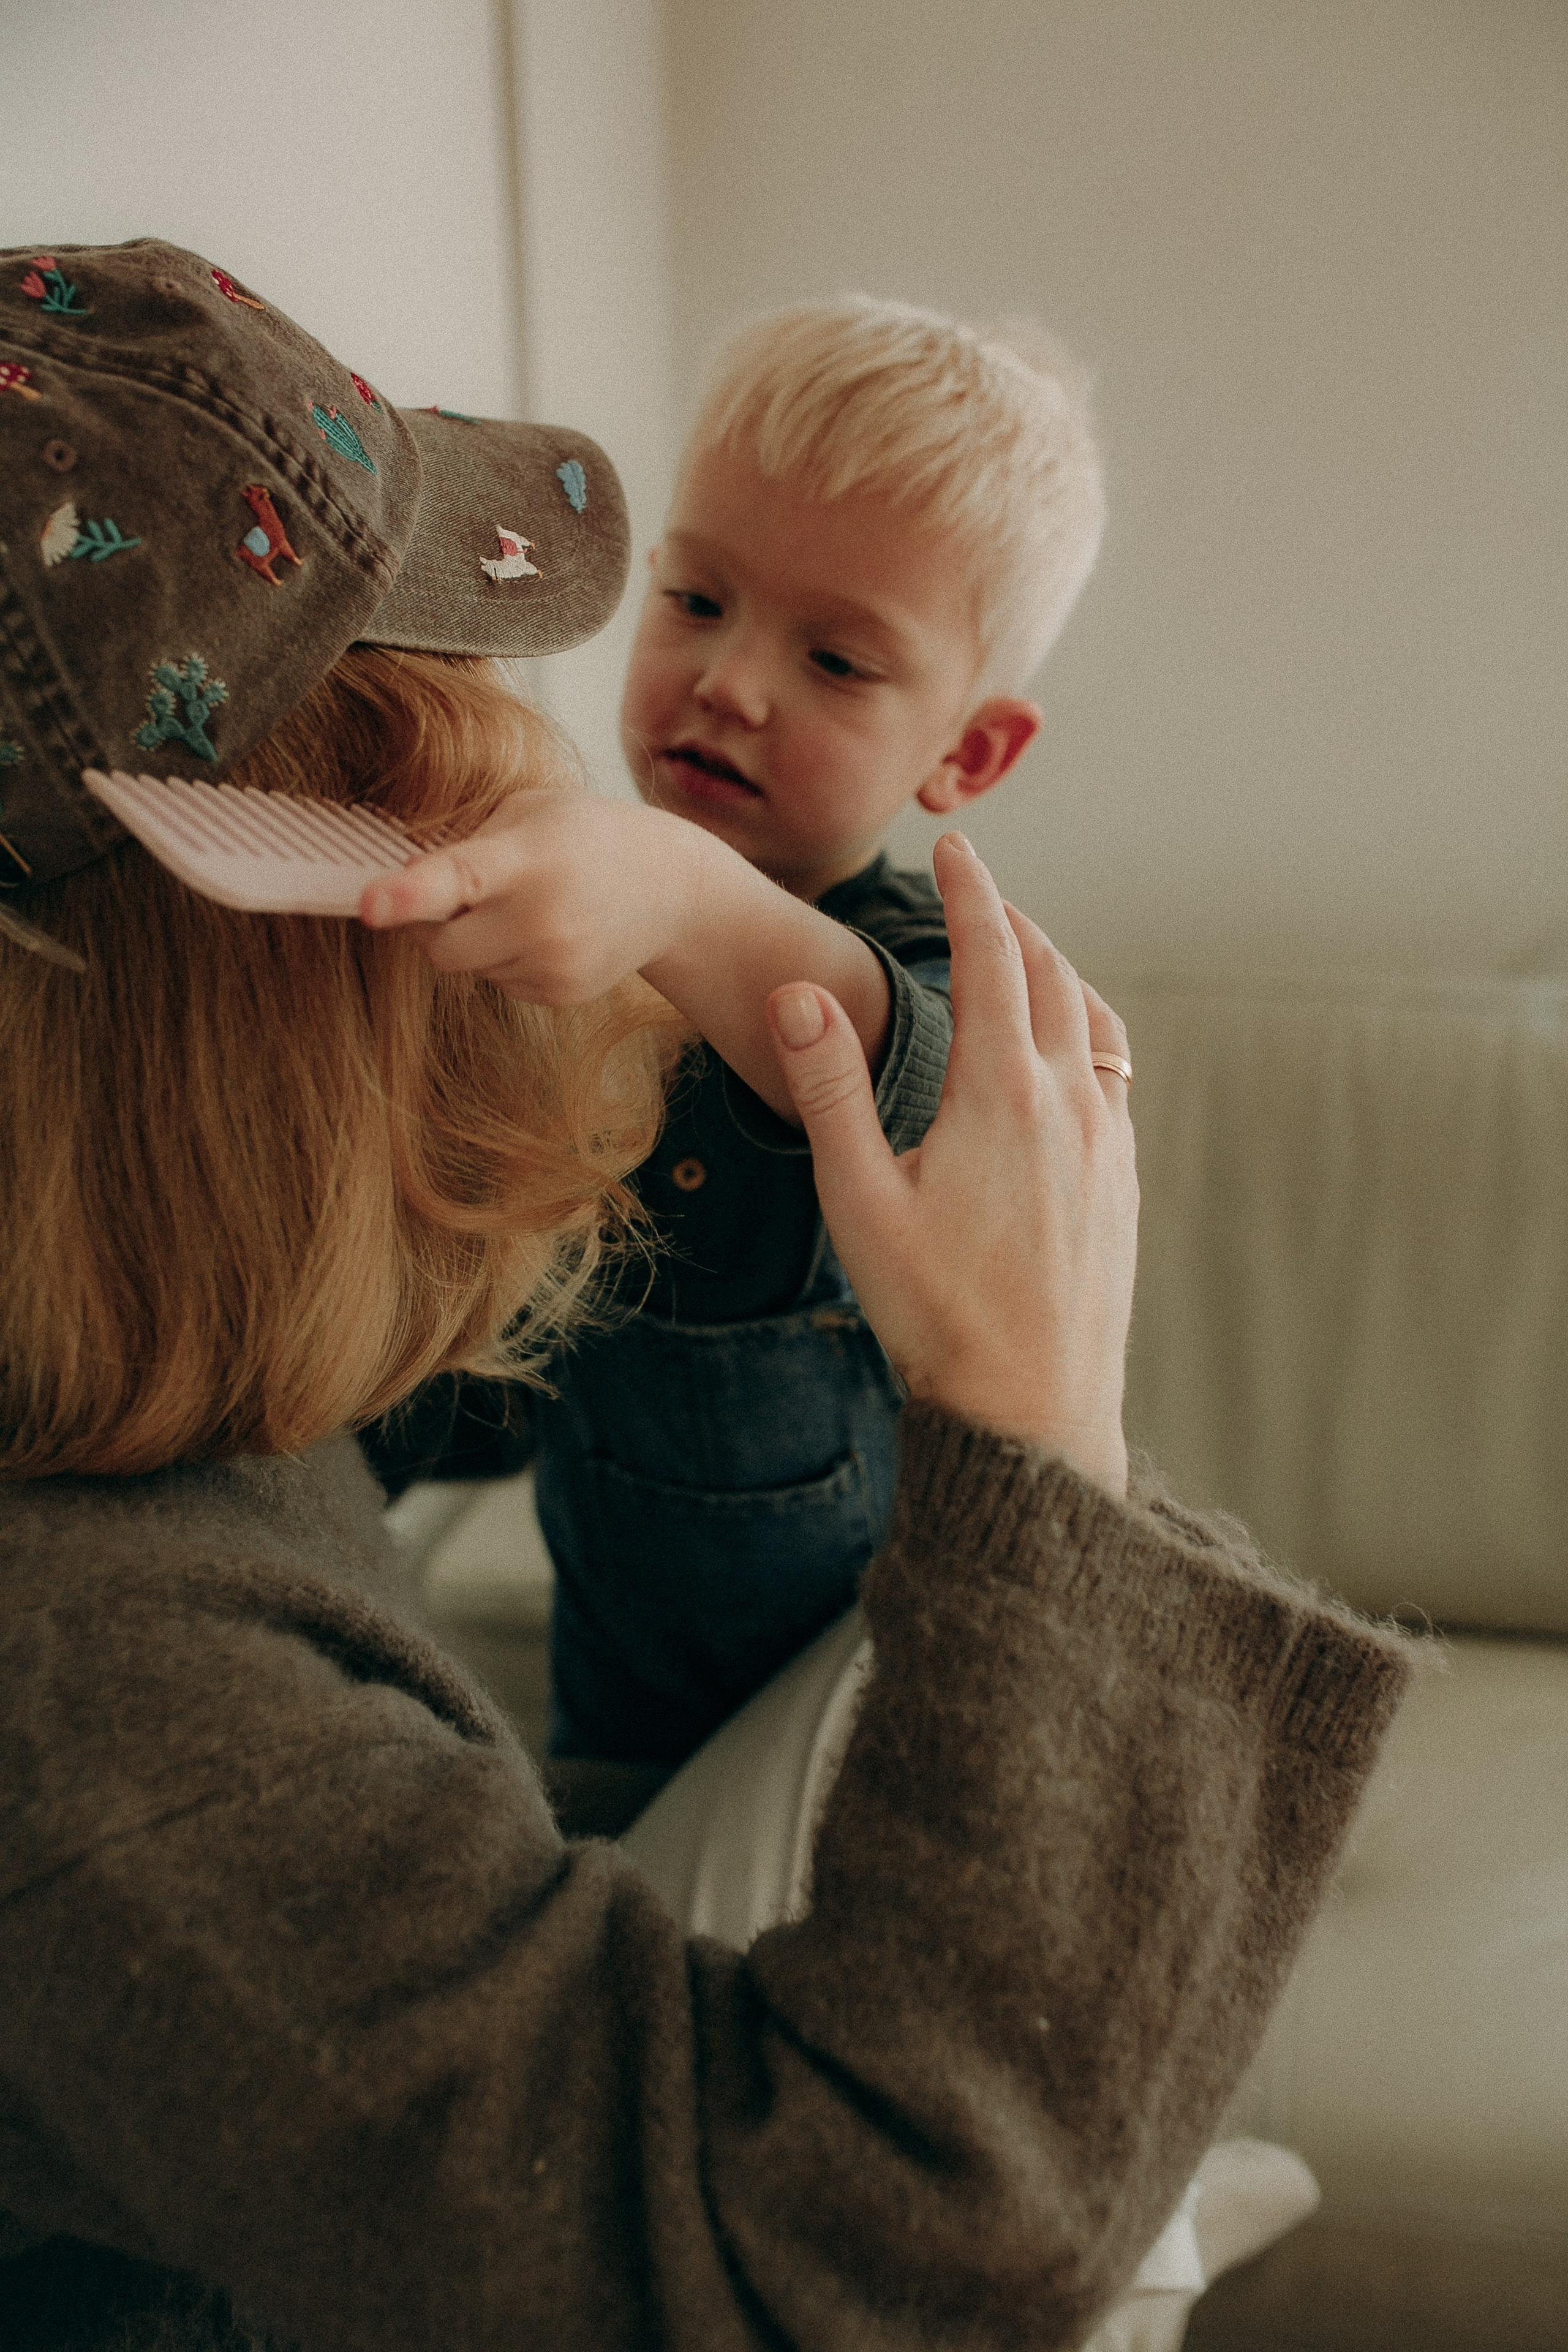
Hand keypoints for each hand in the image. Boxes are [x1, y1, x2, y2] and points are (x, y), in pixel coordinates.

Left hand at [358, 793, 705, 1003]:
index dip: (408, 894)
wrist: (668, 888)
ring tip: (528, 905)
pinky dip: (506, 960)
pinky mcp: (561, 995)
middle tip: (460, 894)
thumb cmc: (584, 835)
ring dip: (476, 940)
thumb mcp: (529, 812)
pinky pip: (497, 983)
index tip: (369, 906)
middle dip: (432, 924)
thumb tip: (399, 889)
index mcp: (530, 856)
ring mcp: (555, 963)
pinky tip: (545, 932)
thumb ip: (465, 846)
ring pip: (467, 967)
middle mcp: (544, 918)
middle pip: (441, 946)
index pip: (459, 878)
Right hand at [767, 834, 1136, 1493]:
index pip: (991, 955)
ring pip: (1092, 1022)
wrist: (1032, 1409)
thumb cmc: (934, 1311)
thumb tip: (800, 992)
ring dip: (1055, 974)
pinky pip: (1112, 1075)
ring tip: (1020, 959)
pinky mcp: (1124, 1183)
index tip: (955, 848)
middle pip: (1052, 975)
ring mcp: (1110, 1143)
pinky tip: (1055, 1058)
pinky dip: (1081, 1033)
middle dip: (1013, 922)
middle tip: (978, 893)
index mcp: (1002, 1093)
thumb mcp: (858, 1198)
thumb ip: (830, 1087)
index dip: (971, 891)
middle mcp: (1072, 1102)